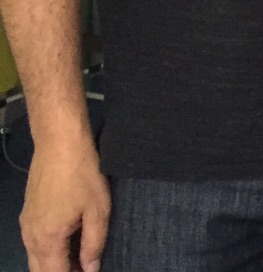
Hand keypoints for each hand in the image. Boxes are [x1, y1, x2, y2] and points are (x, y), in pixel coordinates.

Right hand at [21, 134, 109, 271]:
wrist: (59, 143)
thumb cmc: (82, 174)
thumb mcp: (98, 209)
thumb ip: (94, 243)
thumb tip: (91, 269)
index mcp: (47, 239)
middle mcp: (30, 237)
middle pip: (40, 271)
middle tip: (84, 269)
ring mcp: (25, 225)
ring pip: (35, 259)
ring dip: (54, 264)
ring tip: (80, 260)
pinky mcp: (27, 214)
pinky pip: (34, 244)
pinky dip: (49, 251)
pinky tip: (69, 243)